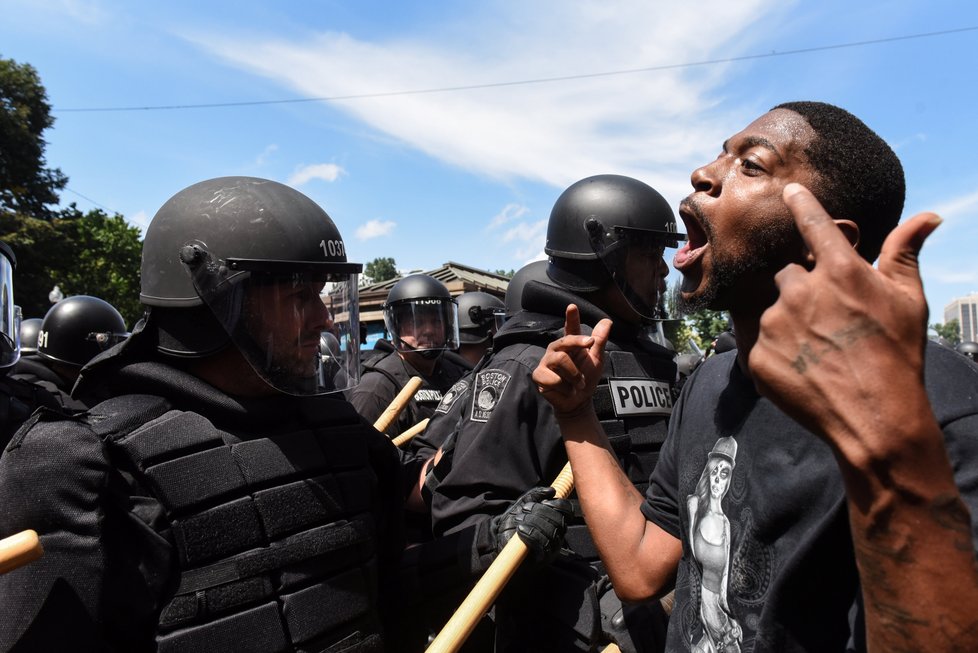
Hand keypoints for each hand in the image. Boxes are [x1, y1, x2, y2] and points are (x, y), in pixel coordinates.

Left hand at [491, 486, 572, 563]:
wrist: (499, 540)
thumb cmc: (513, 522)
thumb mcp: (523, 504)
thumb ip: (535, 495)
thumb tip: (551, 490)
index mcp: (556, 521)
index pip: (568, 512)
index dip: (559, 505)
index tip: (544, 502)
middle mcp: (558, 535)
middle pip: (559, 521)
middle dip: (540, 512)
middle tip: (525, 509)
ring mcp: (552, 548)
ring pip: (551, 532)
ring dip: (533, 522)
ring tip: (519, 519)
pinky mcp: (542, 558)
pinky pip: (542, 545)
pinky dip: (531, 534)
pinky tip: (520, 530)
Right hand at [532, 304, 611, 418]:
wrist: (578, 402)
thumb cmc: (585, 379)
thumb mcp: (596, 360)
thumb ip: (599, 341)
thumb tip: (607, 321)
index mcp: (570, 345)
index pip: (570, 328)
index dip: (571, 317)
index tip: (572, 307)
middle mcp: (556, 350)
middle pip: (565, 341)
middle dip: (578, 343)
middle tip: (590, 345)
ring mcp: (545, 362)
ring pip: (560, 360)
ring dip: (575, 375)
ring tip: (578, 384)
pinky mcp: (539, 376)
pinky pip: (553, 378)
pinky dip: (565, 387)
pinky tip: (566, 390)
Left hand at [748, 183, 941, 458]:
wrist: (875, 419)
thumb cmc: (898, 356)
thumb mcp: (908, 300)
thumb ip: (905, 253)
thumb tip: (928, 216)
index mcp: (839, 270)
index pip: (812, 223)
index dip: (800, 204)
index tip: (789, 190)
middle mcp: (800, 290)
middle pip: (788, 274)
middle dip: (802, 290)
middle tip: (828, 321)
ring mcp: (774, 323)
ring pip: (772, 309)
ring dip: (788, 321)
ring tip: (819, 350)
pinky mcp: (756, 354)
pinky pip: (760, 342)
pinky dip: (778, 351)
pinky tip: (804, 368)